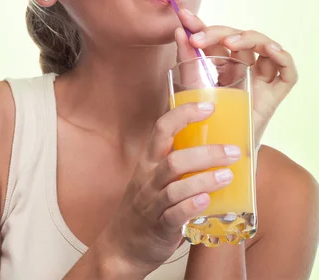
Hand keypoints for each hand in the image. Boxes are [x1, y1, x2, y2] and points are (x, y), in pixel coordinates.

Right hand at [100, 103, 241, 275]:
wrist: (122, 246)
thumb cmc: (147, 207)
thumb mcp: (156, 177)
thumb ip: (179, 163)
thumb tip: (217, 147)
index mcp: (149, 160)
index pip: (163, 128)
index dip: (185, 114)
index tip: (209, 107)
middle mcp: (149, 178)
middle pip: (173, 157)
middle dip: (205, 152)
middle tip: (232, 151)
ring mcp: (153, 202)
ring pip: (175, 186)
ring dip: (204, 178)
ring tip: (227, 175)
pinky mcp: (159, 226)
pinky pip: (174, 214)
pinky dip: (191, 206)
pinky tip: (207, 201)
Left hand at [175, 9, 298, 143]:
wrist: (219, 156)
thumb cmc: (206, 122)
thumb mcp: (192, 87)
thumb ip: (187, 60)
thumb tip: (180, 31)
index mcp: (222, 64)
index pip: (214, 38)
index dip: (201, 25)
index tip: (184, 16)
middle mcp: (243, 67)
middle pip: (237, 38)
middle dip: (217, 32)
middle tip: (198, 38)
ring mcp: (260, 79)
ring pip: (263, 46)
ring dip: (248, 38)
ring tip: (229, 42)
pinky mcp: (275, 94)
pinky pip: (287, 71)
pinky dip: (281, 57)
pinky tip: (269, 50)